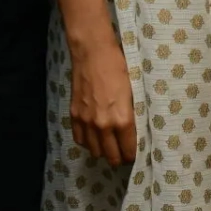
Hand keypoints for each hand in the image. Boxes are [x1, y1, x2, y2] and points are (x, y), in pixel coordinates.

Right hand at [69, 34, 136, 165]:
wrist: (93, 53)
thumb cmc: (119, 68)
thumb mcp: (134, 92)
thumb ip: (133, 115)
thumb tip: (136, 132)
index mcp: (122, 119)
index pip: (128, 151)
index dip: (133, 155)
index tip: (135, 153)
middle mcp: (103, 125)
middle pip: (111, 156)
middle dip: (119, 157)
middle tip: (123, 153)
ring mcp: (86, 122)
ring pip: (95, 151)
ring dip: (103, 151)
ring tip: (109, 145)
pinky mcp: (74, 116)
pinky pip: (80, 140)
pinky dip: (87, 142)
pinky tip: (94, 136)